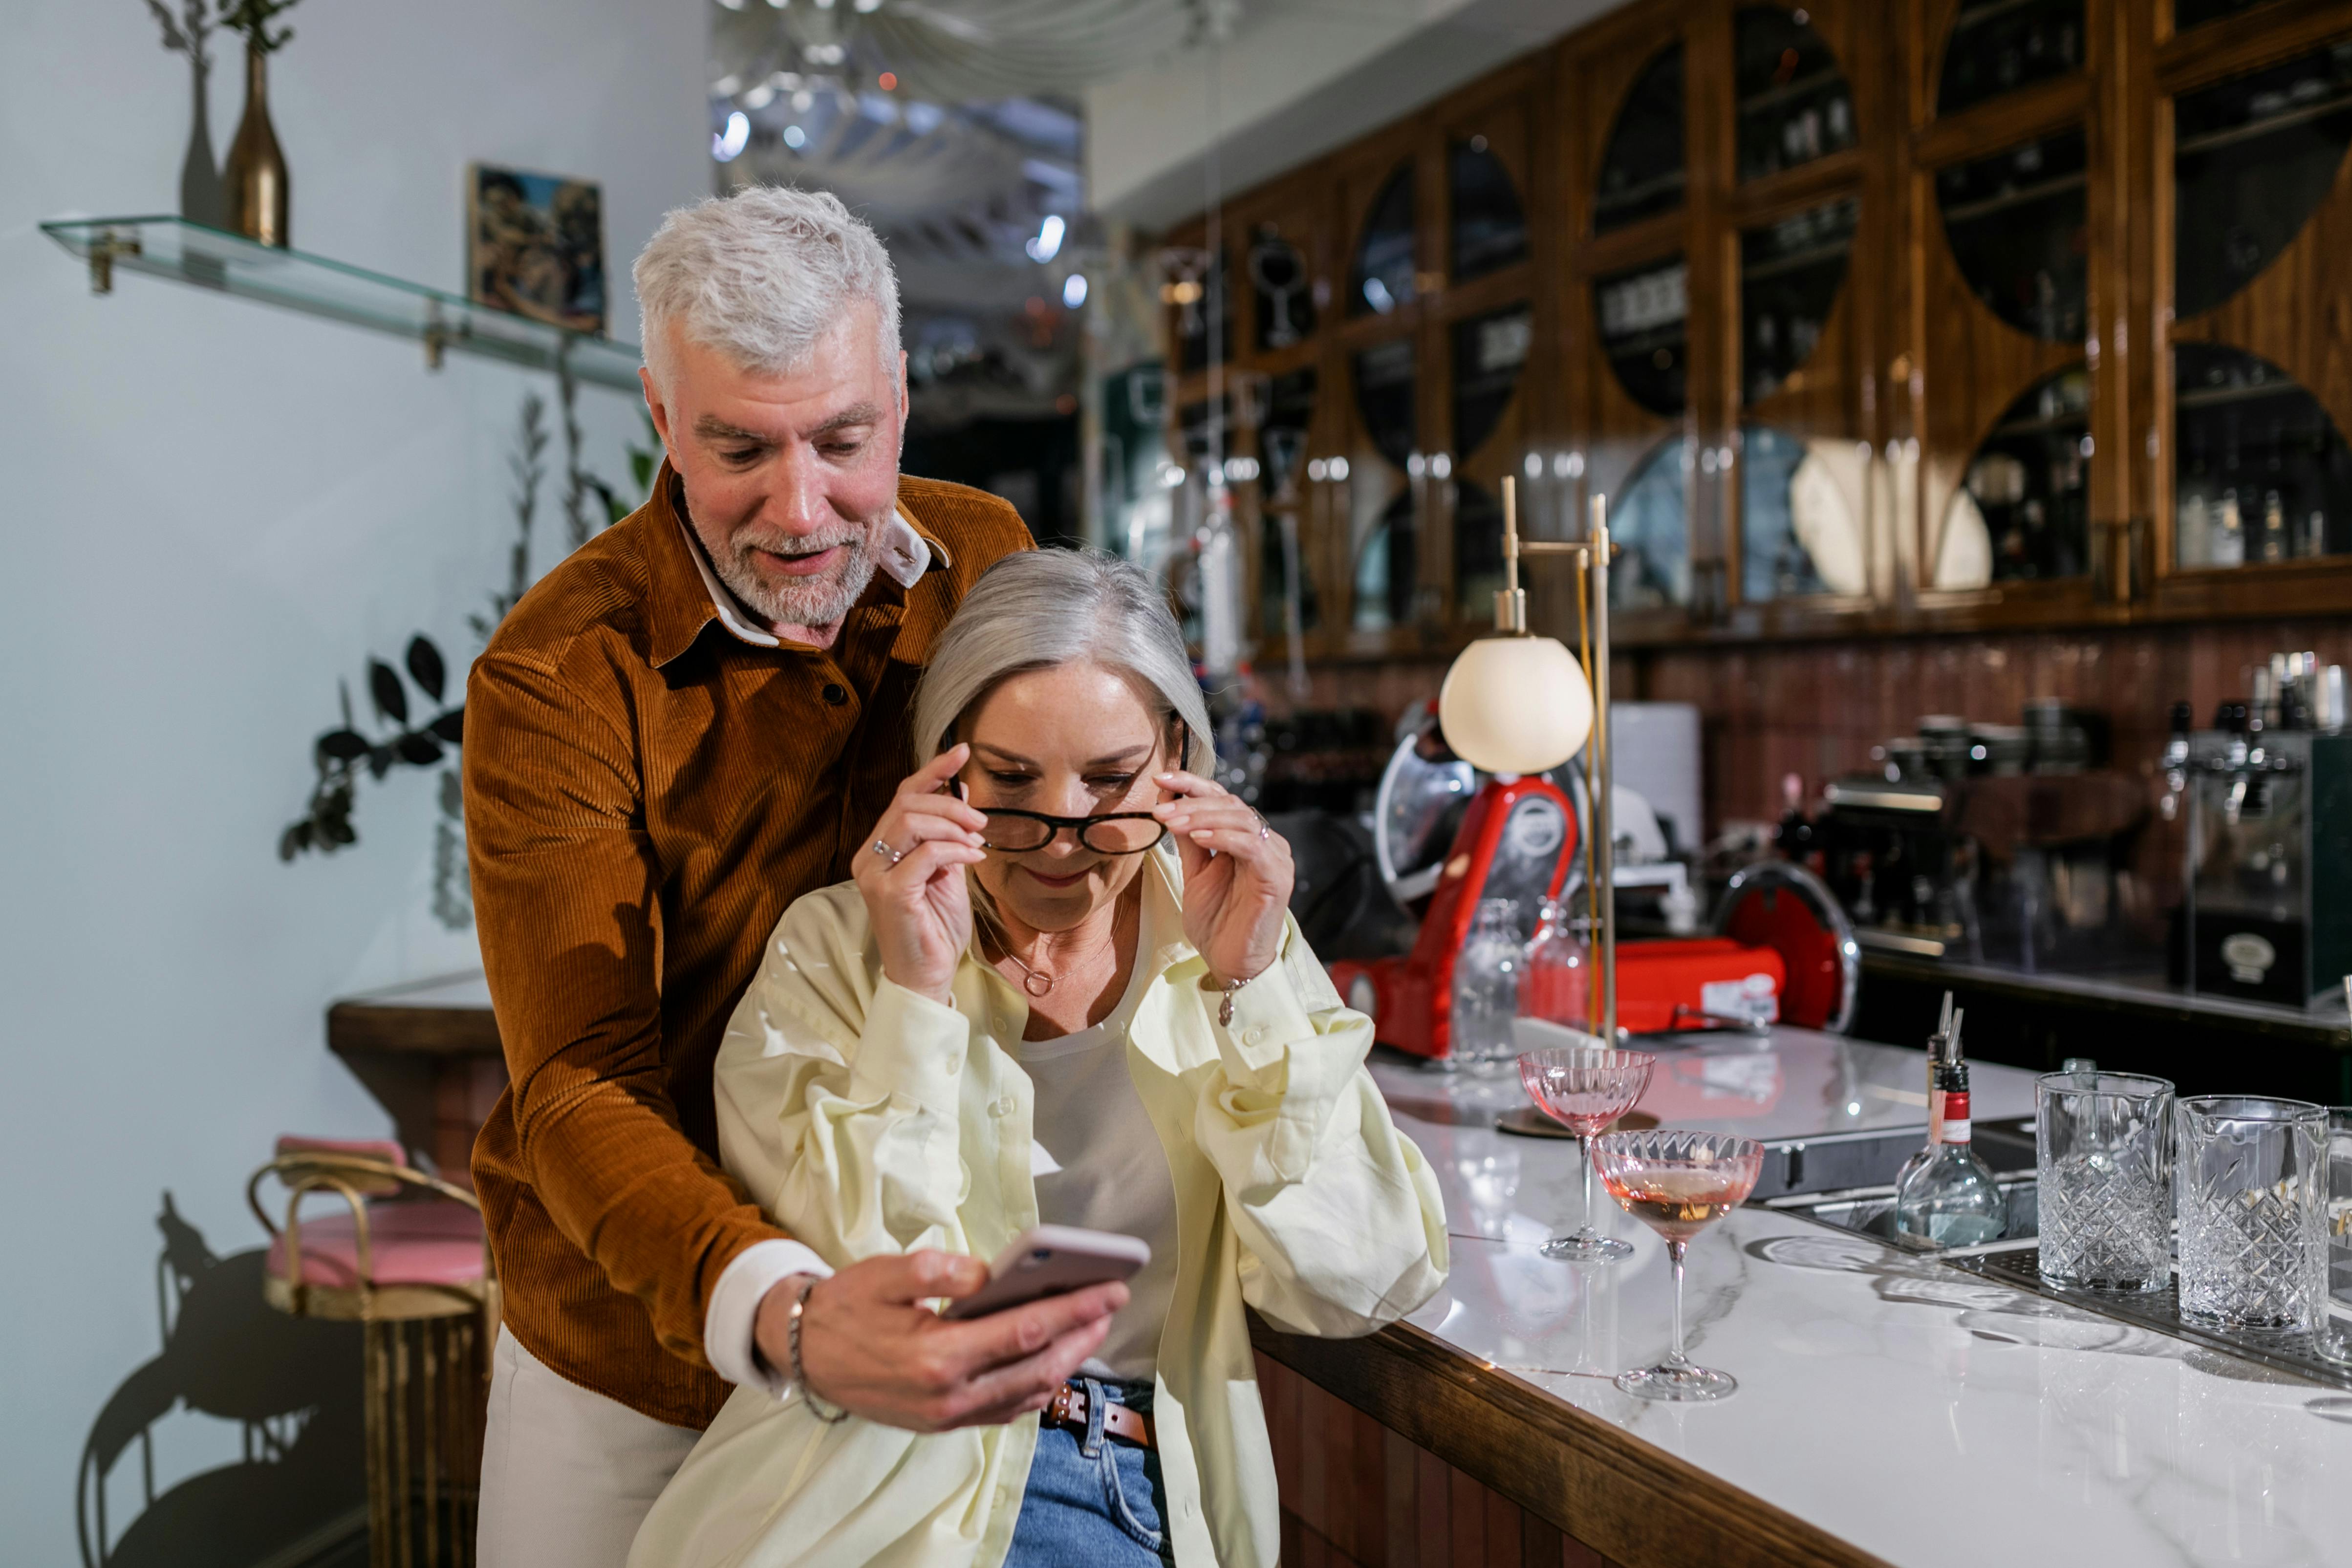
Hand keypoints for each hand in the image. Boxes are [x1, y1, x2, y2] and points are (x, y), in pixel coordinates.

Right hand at [754, 1251, 1125, 1430]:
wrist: (803, 1352)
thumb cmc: (846, 1307)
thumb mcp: (886, 1273)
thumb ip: (941, 1270)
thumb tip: (991, 1276)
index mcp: (937, 1356)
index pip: (1027, 1331)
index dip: (1076, 1309)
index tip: (1111, 1288)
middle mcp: (948, 1396)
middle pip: (1037, 1368)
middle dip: (1082, 1336)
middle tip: (1111, 1305)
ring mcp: (946, 1416)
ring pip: (1025, 1395)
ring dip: (1064, 1362)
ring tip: (1090, 1328)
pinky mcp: (941, 1423)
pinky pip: (1003, 1411)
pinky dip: (1034, 1387)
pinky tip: (1049, 1361)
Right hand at [855, 746, 988, 1003]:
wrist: (927, 975)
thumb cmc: (936, 927)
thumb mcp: (947, 871)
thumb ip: (948, 834)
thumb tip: (962, 793)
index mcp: (879, 849)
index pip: (903, 796)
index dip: (932, 770)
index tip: (962, 752)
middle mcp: (868, 858)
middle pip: (907, 804)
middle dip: (950, 804)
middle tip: (981, 821)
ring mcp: (875, 875)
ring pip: (913, 822)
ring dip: (953, 824)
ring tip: (977, 841)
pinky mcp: (889, 893)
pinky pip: (926, 853)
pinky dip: (955, 849)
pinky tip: (973, 858)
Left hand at [1152, 771, 1292, 986]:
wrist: (1231, 964)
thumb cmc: (1217, 923)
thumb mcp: (1195, 873)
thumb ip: (1189, 839)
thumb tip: (1169, 802)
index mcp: (1245, 839)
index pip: (1222, 799)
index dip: (1192, 785)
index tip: (1161, 779)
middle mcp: (1264, 843)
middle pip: (1230, 804)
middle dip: (1191, 802)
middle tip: (1160, 807)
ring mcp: (1274, 858)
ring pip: (1241, 819)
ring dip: (1202, 816)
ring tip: (1171, 822)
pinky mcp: (1277, 877)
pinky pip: (1252, 846)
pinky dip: (1224, 836)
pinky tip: (1199, 836)